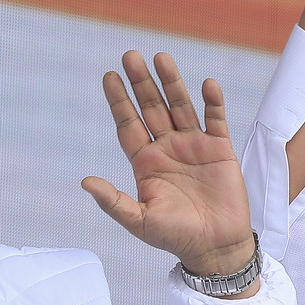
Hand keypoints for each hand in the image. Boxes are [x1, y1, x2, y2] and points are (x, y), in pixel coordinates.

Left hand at [85, 51, 256, 288]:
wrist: (216, 248)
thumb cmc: (175, 238)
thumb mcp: (139, 222)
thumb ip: (113, 201)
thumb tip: (85, 181)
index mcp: (145, 162)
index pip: (128, 124)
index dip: (118, 100)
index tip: (109, 76)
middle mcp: (167, 148)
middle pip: (151, 107)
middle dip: (141, 82)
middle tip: (130, 56)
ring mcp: (194, 145)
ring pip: (180, 106)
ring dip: (172, 83)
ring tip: (161, 58)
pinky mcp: (220, 149)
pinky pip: (215, 119)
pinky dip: (212, 102)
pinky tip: (207, 85)